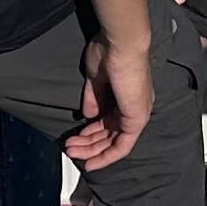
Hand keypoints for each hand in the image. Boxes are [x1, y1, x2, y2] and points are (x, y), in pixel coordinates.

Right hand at [66, 20, 155, 168]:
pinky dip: (107, 156)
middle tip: (69, 148)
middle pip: (110, 134)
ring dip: (92, 150)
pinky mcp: (136, 119)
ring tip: (71, 151)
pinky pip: (122, 145)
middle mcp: (134, 107)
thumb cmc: (109, 53)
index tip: (76, 138)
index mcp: (126, 95)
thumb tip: (88, 115)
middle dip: (88, 143)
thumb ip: (93, 97)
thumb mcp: (95, 78)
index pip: (108, 121)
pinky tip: (91, 162)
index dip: (91, 132)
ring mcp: (136, 114)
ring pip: (113, 142)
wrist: (121, 44)